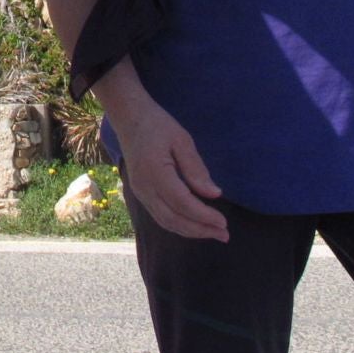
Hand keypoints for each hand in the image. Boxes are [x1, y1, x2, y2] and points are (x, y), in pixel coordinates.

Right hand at [112, 99, 227, 241]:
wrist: (129, 118)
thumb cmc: (157, 125)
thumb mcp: (182, 140)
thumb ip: (196, 169)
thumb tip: (214, 194)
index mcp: (155, 173)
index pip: (183, 203)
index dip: (204, 216)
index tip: (224, 222)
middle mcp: (145, 188)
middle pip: (173, 219)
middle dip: (200, 230)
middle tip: (224, 234)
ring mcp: (140, 193)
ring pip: (165, 221)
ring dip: (190, 231)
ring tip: (212, 232)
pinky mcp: (140, 193)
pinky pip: (160, 216)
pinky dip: (178, 224)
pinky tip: (193, 224)